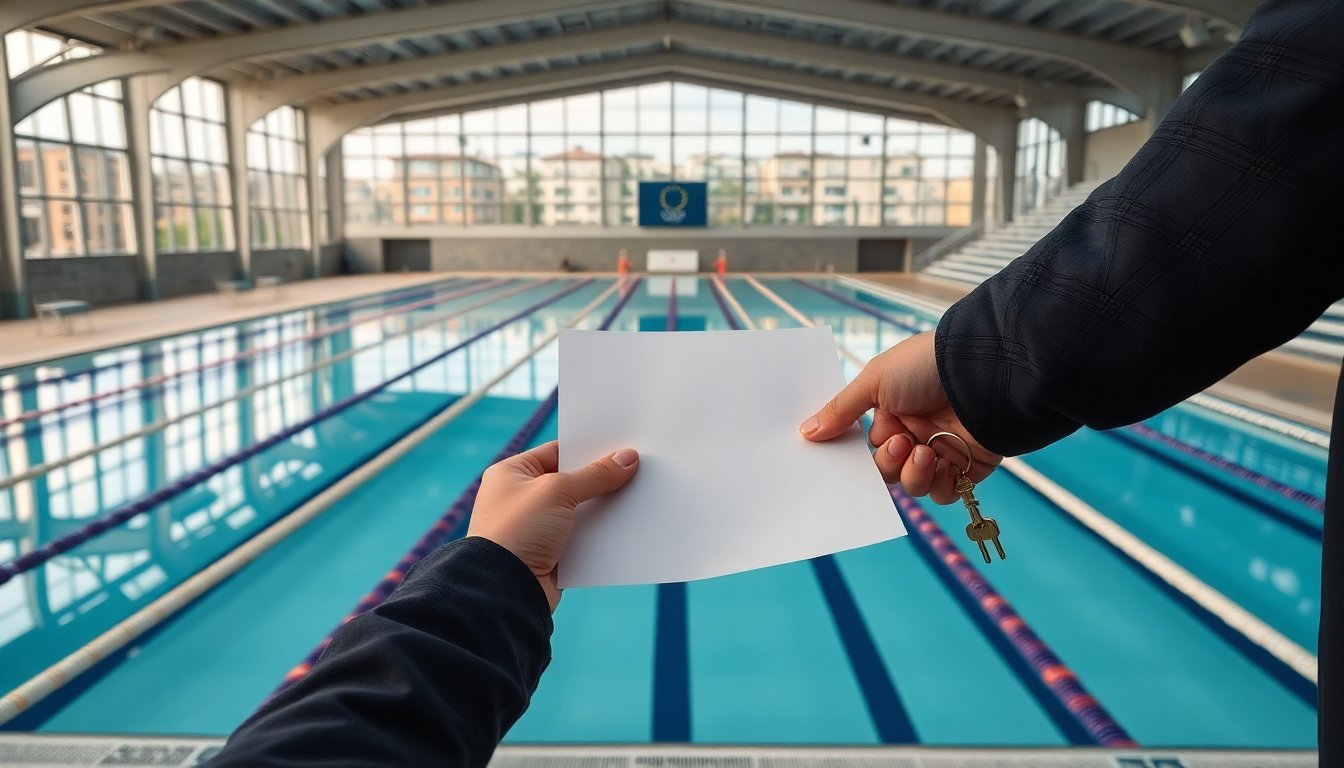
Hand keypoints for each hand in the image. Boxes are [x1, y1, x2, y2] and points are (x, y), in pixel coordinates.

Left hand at [467, 441, 638, 610]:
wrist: (505, 590)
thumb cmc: (519, 531)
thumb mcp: (558, 491)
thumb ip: (595, 474)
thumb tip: (628, 458)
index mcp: (512, 473)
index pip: (557, 451)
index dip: (588, 448)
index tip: (621, 446)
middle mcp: (521, 498)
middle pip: (571, 481)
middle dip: (601, 479)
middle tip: (636, 469)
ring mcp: (535, 528)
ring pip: (579, 511)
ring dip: (603, 508)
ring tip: (638, 497)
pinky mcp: (549, 555)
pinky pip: (581, 538)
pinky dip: (600, 534)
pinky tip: (625, 527)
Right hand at [799, 332, 1000, 503]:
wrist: (981, 373)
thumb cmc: (925, 367)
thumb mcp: (874, 382)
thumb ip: (840, 410)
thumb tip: (805, 432)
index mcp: (894, 411)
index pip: (870, 445)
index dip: (864, 453)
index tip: (856, 452)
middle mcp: (918, 431)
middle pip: (889, 469)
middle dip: (890, 462)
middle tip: (902, 443)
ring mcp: (944, 450)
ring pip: (914, 485)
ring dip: (915, 473)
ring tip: (927, 452)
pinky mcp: (969, 466)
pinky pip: (944, 493)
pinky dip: (939, 485)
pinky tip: (943, 465)